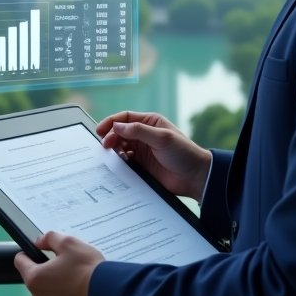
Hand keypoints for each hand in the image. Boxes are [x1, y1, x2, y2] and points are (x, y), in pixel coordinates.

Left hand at [14, 231, 103, 295]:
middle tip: (66, 268)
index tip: (39, 253)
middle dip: (47, 273)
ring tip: (75, 283)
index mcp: (36, 277)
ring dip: (56, 290)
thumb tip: (40, 241)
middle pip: (36, 280)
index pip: (20, 261)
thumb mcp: (69, 243)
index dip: (29, 254)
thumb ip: (49, 238)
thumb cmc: (88, 270)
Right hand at [97, 110, 211, 199]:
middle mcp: (145, 135)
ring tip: (113, 155)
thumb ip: (139, 131)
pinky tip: (121, 163)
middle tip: (105, 145)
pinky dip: (120, 161)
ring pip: (121, 146)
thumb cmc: (183, 153)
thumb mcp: (162, 138)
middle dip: (110, 137)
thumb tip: (117, 126)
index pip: (125, 118)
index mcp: (151, 123)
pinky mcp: (142, 165)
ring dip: (114, 149)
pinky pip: (125, 161)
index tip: (100, 130)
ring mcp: (143, 150)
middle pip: (120, 132)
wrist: (195, 177)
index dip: (111, 122)